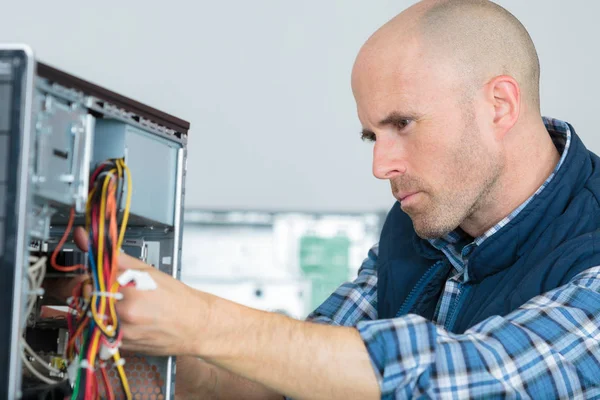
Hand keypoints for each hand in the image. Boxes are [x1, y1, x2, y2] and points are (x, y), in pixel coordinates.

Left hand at [73, 227, 209, 355]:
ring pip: (93, 318)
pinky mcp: (122, 347)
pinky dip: (108, 325)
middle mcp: (124, 313)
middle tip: (116, 293)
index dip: (94, 277)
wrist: (195, 326)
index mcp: (129, 290)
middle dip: (95, 294)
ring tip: (124, 307)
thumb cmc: (176, 298)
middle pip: (89, 300)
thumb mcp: (147, 270)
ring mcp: (122, 333)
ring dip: (100, 311)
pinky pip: (101, 334)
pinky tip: (127, 320)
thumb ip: (115, 257)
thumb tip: (87, 239)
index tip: (101, 277)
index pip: (91, 280)